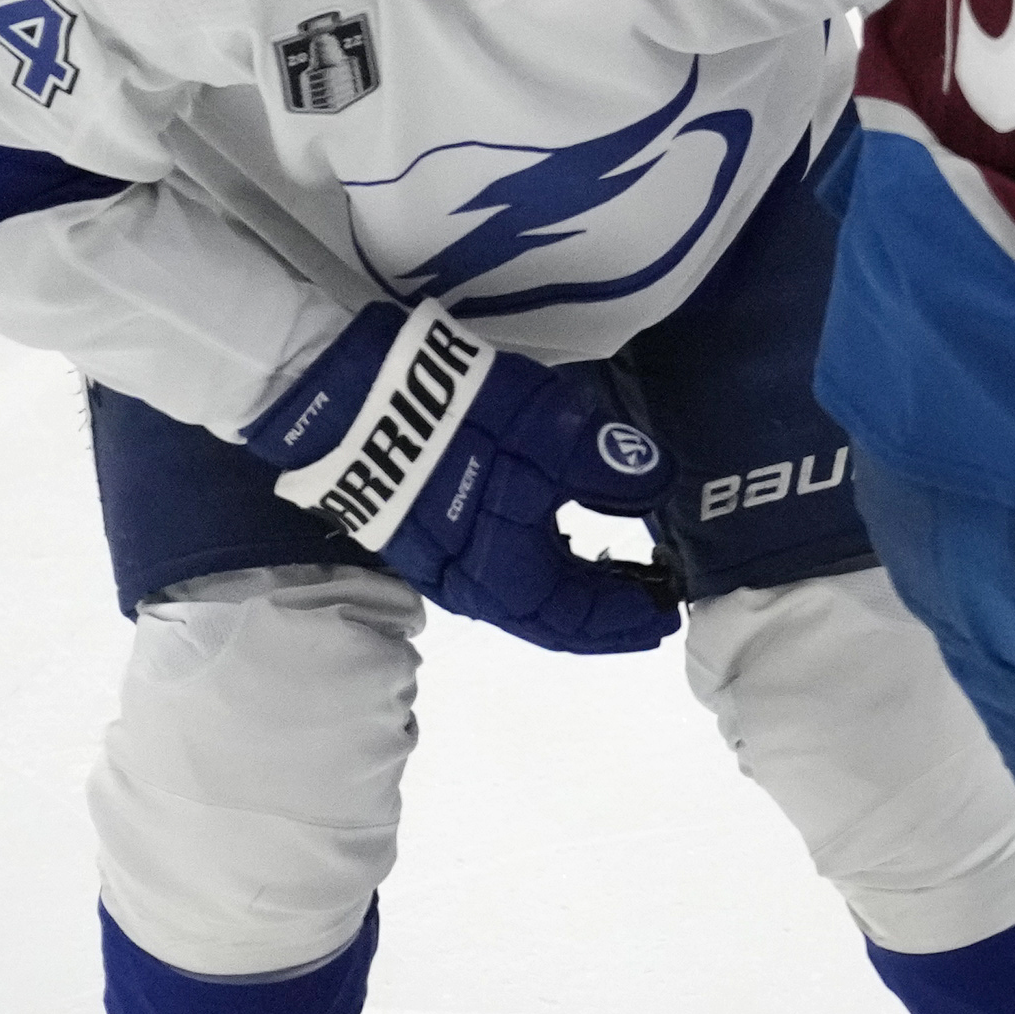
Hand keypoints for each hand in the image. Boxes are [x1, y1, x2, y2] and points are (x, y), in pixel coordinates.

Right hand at [243, 301, 678, 655]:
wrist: (345, 393)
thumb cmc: (456, 418)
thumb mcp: (550, 432)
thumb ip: (608, 465)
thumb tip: (657, 485)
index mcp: (507, 579)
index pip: (578, 620)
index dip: (626, 619)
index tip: (670, 608)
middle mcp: (472, 586)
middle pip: (551, 615)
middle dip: (605, 610)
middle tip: (653, 595)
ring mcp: (442, 563)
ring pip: (523, 593)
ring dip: (572, 587)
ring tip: (618, 568)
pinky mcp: (423, 534)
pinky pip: (498, 567)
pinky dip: (541, 563)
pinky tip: (561, 537)